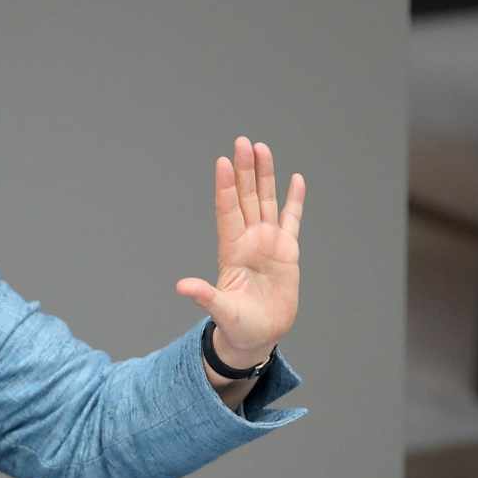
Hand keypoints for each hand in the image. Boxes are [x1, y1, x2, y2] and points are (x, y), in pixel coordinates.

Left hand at [175, 136, 304, 365]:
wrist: (258, 336)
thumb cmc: (237, 325)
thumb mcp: (221, 310)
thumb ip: (204, 295)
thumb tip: (182, 286)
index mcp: (232, 251)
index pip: (228, 211)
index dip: (226, 187)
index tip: (223, 162)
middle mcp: (249, 241)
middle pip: (246, 198)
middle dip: (245, 170)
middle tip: (242, 141)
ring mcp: (268, 244)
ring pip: (266, 201)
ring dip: (265, 176)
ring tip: (262, 149)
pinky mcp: (287, 251)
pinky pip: (292, 219)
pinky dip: (294, 200)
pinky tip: (296, 179)